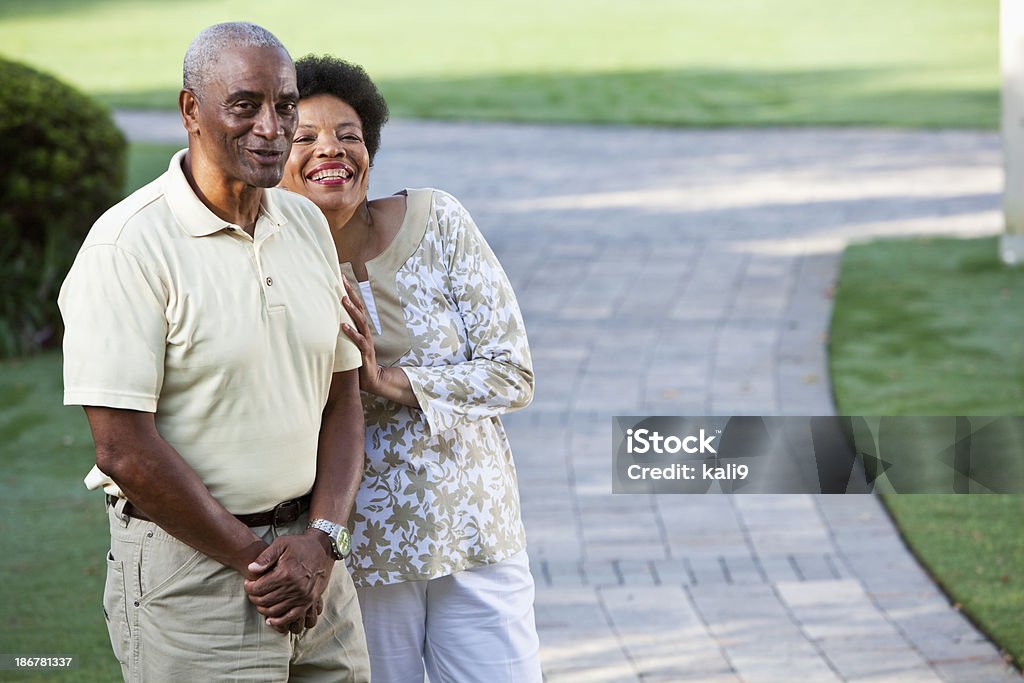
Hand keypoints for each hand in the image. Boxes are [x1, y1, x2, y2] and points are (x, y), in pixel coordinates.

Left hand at [243, 534, 333, 633]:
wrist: (323, 548)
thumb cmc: (300, 545)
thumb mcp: (281, 543)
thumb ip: (265, 557)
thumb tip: (251, 569)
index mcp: (285, 573)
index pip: (259, 588)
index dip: (249, 587)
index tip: (248, 584)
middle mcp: (294, 587)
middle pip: (265, 600)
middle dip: (255, 598)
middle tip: (252, 592)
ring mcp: (303, 596)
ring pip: (275, 610)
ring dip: (264, 609)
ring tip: (260, 601)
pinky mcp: (310, 600)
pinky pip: (292, 616)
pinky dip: (279, 621)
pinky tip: (270, 620)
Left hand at [341, 276, 385, 394]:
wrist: (372, 379)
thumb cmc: (357, 360)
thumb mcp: (348, 343)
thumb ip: (341, 332)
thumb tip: (325, 321)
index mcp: (361, 327)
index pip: (356, 305)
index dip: (349, 291)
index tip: (340, 277)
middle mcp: (365, 331)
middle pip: (359, 308)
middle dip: (351, 293)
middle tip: (342, 280)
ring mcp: (366, 340)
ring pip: (360, 321)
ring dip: (351, 309)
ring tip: (342, 299)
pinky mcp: (365, 352)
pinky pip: (359, 340)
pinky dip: (351, 332)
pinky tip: (343, 326)